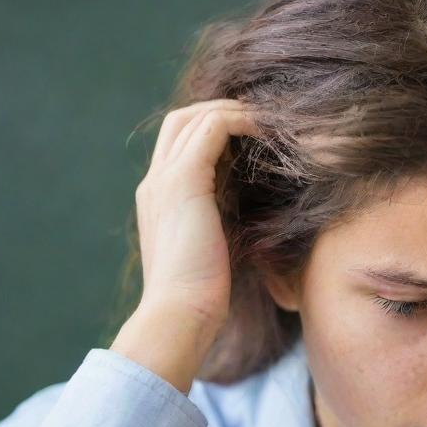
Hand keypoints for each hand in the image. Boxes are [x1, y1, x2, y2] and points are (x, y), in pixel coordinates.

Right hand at [133, 97, 261, 333]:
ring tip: (271, 122)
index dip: (215, 135)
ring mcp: (165, 178)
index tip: (253, 142)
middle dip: (221, 113)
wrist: (179, 314)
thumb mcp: (213, 252)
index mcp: (158, 200)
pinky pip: (214, 127)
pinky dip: (242, 121)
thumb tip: (250, 217)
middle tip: (263, 123)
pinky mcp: (184, 180)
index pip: (180, 146)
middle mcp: (155, 183)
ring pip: (196, 117)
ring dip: (236, 113)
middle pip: (182, 121)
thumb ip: (221, 227)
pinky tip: (270, 132)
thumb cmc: (202, 298)